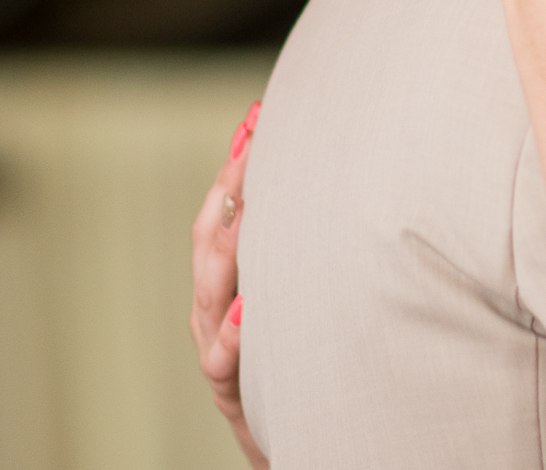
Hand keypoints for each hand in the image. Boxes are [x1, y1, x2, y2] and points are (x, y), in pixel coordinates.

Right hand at [191, 100, 266, 469]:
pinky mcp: (230, 390)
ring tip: (245, 200)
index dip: (237, 162)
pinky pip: (224, 359)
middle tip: (251, 138)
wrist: (298, 433)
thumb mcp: (297, 296)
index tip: (257, 113)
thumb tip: (338, 178)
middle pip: (210, 236)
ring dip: (227, 244)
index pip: (225, 208)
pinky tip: (245, 307)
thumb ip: (301, 247)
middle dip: (229, 185)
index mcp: (228, 278)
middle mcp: (213, 306)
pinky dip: (232, 332)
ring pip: (207, 290)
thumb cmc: (301, 357)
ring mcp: (215, 346)